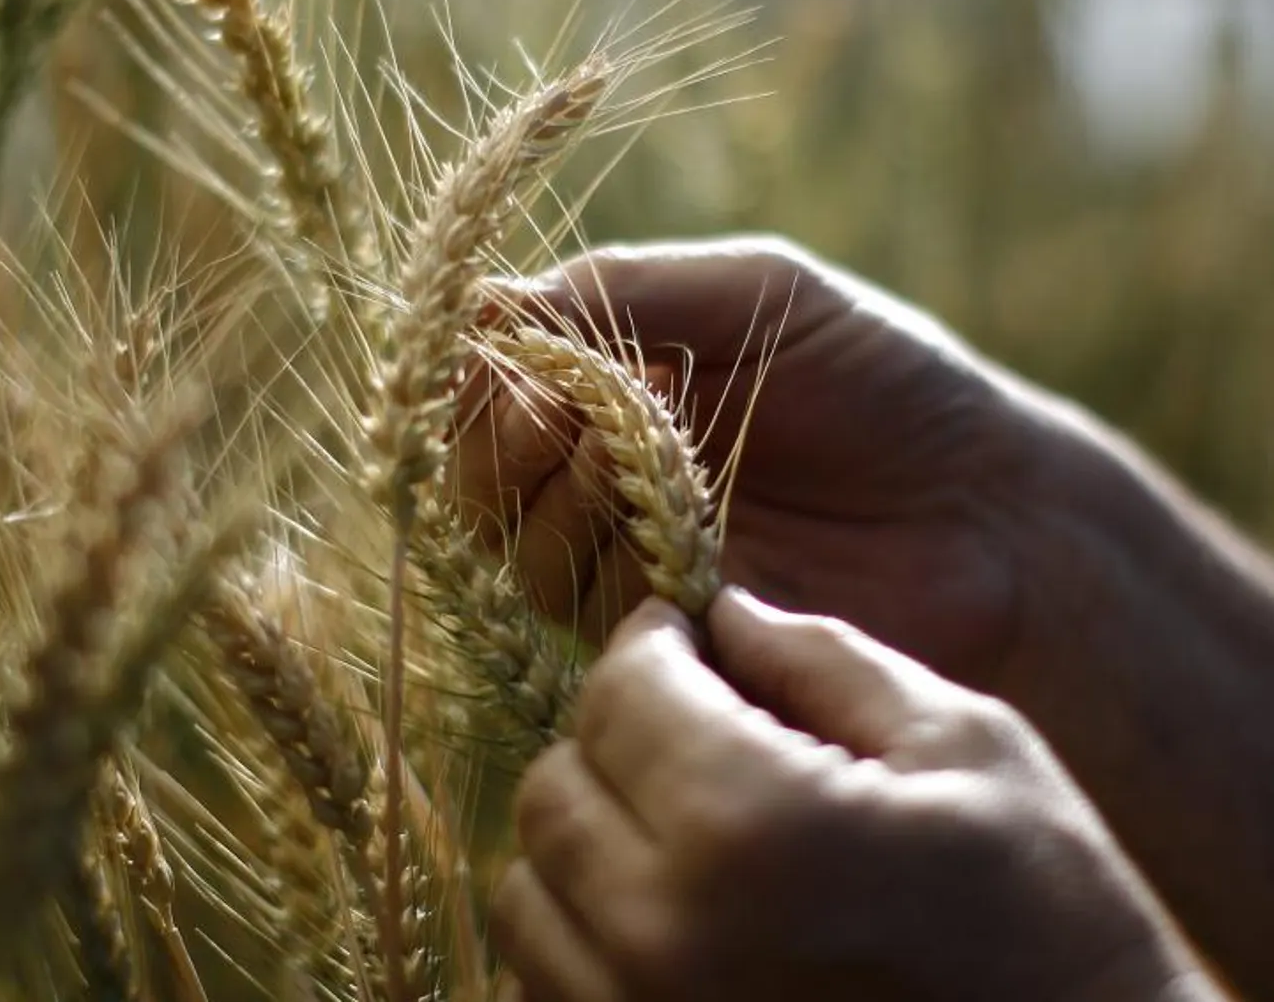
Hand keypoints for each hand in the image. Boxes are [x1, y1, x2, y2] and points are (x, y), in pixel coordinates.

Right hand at [452, 236, 1070, 685]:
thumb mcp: (758, 292)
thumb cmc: (887, 381)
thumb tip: (479, 300)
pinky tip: (677, 525)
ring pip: (524, 548)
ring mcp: (629, 564)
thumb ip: (623, 289)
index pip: (490, 388)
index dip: (481, 377)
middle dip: (505, 443)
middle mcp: (601, 481)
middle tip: (563, 414)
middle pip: (482, 480)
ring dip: (564, 499)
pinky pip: (589, 610)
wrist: (992, 512)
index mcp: (613, 388)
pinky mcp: (665, 639)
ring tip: (647, 459)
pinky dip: (612, 561)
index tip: (510, 356)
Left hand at [489, 589, 1219, 1001]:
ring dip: (588, 844)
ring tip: (688, 836)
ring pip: (526, 890)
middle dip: (616, 742)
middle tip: (693, 737)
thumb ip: (821, 661)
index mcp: (748, 825)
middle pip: (553, 790)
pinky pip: (544, 983)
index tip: (688, 639)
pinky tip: (681, 923)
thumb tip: (721, 610)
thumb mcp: (964, 749)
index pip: (621, 690)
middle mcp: (662, 934)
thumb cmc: (1049, 919)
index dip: (653, 645)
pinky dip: (588, 939)